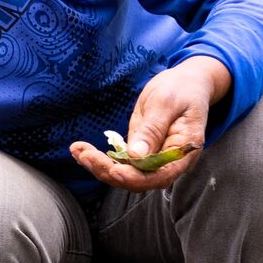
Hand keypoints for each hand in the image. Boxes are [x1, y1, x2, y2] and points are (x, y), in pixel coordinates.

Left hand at [69, 55, 230, 191]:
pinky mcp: (140, 152)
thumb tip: (134, 156)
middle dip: (108, 170)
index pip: (159, 176)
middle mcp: (168, 162)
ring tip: (77, 150)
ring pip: (125, 173)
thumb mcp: (165, 103)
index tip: (112, 170)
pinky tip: (80, 149)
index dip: (134, 178)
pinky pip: (119, 161)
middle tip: (83, 155)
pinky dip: (99, 158)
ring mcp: (153, 159)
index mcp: (183, 153)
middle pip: (137, 179)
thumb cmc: (180, 89)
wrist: (185, 83)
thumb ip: (152, 130)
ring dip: (99, 166)